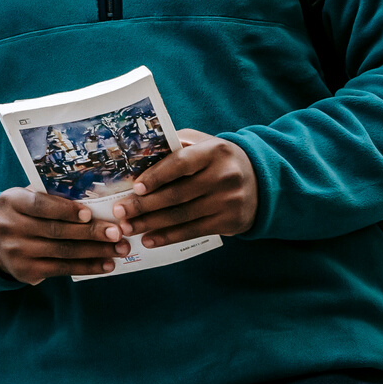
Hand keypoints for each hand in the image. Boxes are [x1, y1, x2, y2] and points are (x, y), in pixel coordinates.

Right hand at [0, 186, 123, 283]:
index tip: (90, 213)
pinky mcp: (25, 271)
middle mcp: (9, 227)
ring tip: (119, 249)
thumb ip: (51, 198)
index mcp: (11, 202)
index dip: (66, 210)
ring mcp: (16, 251)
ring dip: (96, 251)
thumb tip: (95, 202)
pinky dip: (88, 267)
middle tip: (116, 232)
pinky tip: (106, 264)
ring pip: (63, 251)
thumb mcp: (27, 198)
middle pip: (56, 230)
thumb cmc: (23, 214)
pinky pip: (62, 269)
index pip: (40, 205)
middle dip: (90, 232)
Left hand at [105, 129, 257, 247]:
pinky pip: (193, 231)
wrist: (262, 182)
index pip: (181, 163)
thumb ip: (175, 144)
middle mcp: (224, 176)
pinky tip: (149, 239)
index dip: (157, 175)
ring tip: (128, 227)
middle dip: (144, 205)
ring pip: (183, 215)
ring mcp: (229, 201)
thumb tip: (137, 153)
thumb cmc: (218, 160)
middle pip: (178, 194)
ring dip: (151, 224)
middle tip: (120, 211)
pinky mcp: (230, 222)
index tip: (136, 187)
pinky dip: (168, 237)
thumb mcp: (203, 143)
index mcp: (214, 151)